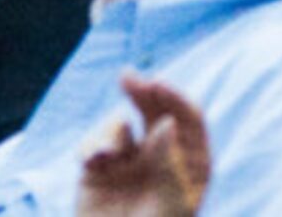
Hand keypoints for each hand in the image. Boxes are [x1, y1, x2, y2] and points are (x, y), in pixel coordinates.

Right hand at [78, 73, 212, 216]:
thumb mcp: (169, 205)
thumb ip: (167, 163)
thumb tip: (166, 123)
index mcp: (191, 163)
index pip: (189, 118)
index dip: (175, 97)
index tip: (158, 84)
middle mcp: (162, 154)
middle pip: (156, 110)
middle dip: (142, 91)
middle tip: (127, 78)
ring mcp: (131, 158)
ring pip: (122, 123)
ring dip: (111, 133)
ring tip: (102, 157)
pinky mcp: (101, 165)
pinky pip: (95, 140)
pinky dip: (91, 147)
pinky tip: (90, 163)